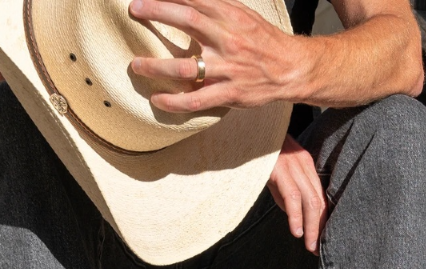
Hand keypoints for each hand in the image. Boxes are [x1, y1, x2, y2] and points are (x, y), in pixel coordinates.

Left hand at [129, 0, 299, 112]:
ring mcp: (227, 68)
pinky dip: (174, 101)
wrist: (291, 69)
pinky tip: (158, 100)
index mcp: (230, 15)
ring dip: (156, 66)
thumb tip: (188, 0)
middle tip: (134, 9)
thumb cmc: (262, 41)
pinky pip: (196, 100)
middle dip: (157, 11)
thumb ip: (215, 8)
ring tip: (137, 65)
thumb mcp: (242, 15)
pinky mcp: (229, 92)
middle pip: (187, 19)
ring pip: (185, 67)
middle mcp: (227, 38)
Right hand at [267, 134, 326, 253]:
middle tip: (317, 249)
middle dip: (320, 228)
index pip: (319, 197)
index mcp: (306, 165)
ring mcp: (293, 166)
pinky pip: (292, 196)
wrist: (245, 129)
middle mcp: (304, 165)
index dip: (322, 221)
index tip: (320, 240)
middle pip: (318, 202)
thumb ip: (286, 194)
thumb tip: (294, 217)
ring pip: (310, 202)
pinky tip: (296, 231)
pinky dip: (296, 216)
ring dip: (311, 227)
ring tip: (310, 245)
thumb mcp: (276, 174)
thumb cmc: (258, 153)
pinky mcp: (280, 169)